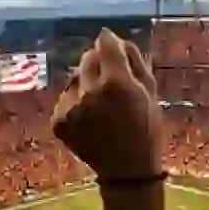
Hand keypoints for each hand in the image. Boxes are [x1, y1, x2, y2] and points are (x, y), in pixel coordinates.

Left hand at [52, 29, 161, 179]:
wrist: (126, 171)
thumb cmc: (146, 129)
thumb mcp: (150, 92)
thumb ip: (134, 61)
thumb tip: (115, 38)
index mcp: (116, 83)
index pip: (106, 44)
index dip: (110, 41)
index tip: (112, 43)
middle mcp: (89, 91)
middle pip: (88, 58)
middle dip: (98, 62)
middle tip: (110, 78)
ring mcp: (70, 107)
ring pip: (75, 78)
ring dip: (86, 82)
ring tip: (100, 102)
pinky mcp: (58, 120)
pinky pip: (66, 98)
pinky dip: (76, 102)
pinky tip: (90, 117)